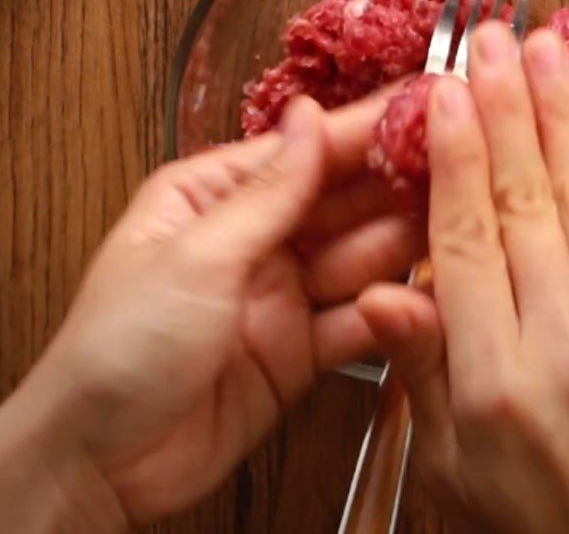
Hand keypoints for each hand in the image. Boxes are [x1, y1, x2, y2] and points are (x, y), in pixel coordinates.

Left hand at [0, 92, 422, 529]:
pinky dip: (391, 308)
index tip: (422, 107)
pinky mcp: (301, 347)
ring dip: (405, 240)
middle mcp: (254, 238)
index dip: (364, 129)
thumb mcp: (195, 256)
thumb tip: (310, 117)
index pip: (304, 152)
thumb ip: (267, 193)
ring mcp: (282, 293)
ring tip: (462, 216)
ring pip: (357, 256)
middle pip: (340, 201)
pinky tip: (429, 293)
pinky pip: (357, 317)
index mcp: (214, 197)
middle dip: (397, 181)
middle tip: (461, 160)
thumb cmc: (117, 348)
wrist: (100, 467)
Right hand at [359, 23, 568, 533]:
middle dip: (507, 109)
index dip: (453, 158)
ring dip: (565, 116)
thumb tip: (384, 294)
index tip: (445, 93)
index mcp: (494, 374)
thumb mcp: (450, 469)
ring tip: (551, 50)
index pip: (465, 239)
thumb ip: (421, 371)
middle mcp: (562, 336)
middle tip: (495, 39)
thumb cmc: (535, 527)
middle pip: (526, 199)